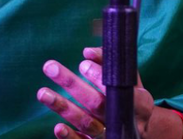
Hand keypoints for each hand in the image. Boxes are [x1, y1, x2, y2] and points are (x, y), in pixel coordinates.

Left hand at [38, 47, 163, 138]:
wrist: (137, 131)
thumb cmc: (129, 98)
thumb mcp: (128, 81)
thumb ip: (109, 63)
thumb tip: (88, 52)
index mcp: (139, 103)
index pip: (119, 89)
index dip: (100, 77)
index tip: (82, 64)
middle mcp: (125, 121)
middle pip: (98, 104)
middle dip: (73, 85)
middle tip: (51, 67)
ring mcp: (111, 136)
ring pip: (87, 124)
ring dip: (64, 108)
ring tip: (43, 93)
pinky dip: (71, 137)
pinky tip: (58, 128)